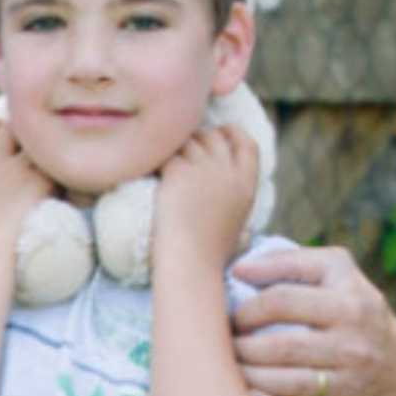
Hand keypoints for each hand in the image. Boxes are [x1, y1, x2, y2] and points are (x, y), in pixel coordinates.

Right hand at [0, 120, 56, 248]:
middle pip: (12, 127)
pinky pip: (58, 165)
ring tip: (58, 166)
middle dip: (26, 135)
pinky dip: (66, 171)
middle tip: (40, 152)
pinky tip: (73, 184)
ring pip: (37, 142)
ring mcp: (16, 170)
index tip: (9, 140)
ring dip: (48, 151)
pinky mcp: (40, 182)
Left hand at [155, 124, 259, 269]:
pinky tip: (148, 170)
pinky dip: (156, 160)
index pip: (247, 143)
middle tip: (179, 153)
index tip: (219, 131)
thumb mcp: (236, 221)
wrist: (190, 264)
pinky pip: (166, 154)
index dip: (232, 133)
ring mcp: (204, 170)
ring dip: (174, 149)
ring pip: (187, 141)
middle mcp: (228, 172)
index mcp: (247, 184)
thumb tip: (225, 188)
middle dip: (196, 139)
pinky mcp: (178, 173)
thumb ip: (234, 197)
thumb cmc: (208, 254)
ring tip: (161, 165)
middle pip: (213, 137)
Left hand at [232, 244, 395, 395]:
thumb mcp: (335, 271)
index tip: (231, 316)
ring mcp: (352, 382)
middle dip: (240, 346)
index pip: (281, 302)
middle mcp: (355, 344)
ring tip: (230, 367)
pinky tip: (250, 394)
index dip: (246, 309)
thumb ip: (289, 262)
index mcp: (351, 304)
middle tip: (223, 344)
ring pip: (284, 383)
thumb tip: (239, 269)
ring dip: (247, 376)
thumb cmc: (352, 306)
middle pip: (279, 347)